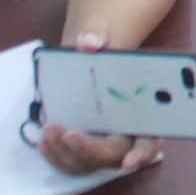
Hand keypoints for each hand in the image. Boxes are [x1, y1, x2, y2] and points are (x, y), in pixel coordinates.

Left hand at [38, 28, 163, 176]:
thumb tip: (88, 43)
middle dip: (92, 149)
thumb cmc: (103, 47)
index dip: (143, 153)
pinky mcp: (83, 148)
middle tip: (71, 134)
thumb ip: (97, 32)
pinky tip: (43, 140)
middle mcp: (127, 134)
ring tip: (50, 129)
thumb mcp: (102, 32)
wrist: (87, 58)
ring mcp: (103, 144)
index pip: (152, 138)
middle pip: (115, 154)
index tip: (130, 161)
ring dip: (68, 152)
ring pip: (89, 162)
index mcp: (146, 112)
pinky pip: (72, 161)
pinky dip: (56, 155)